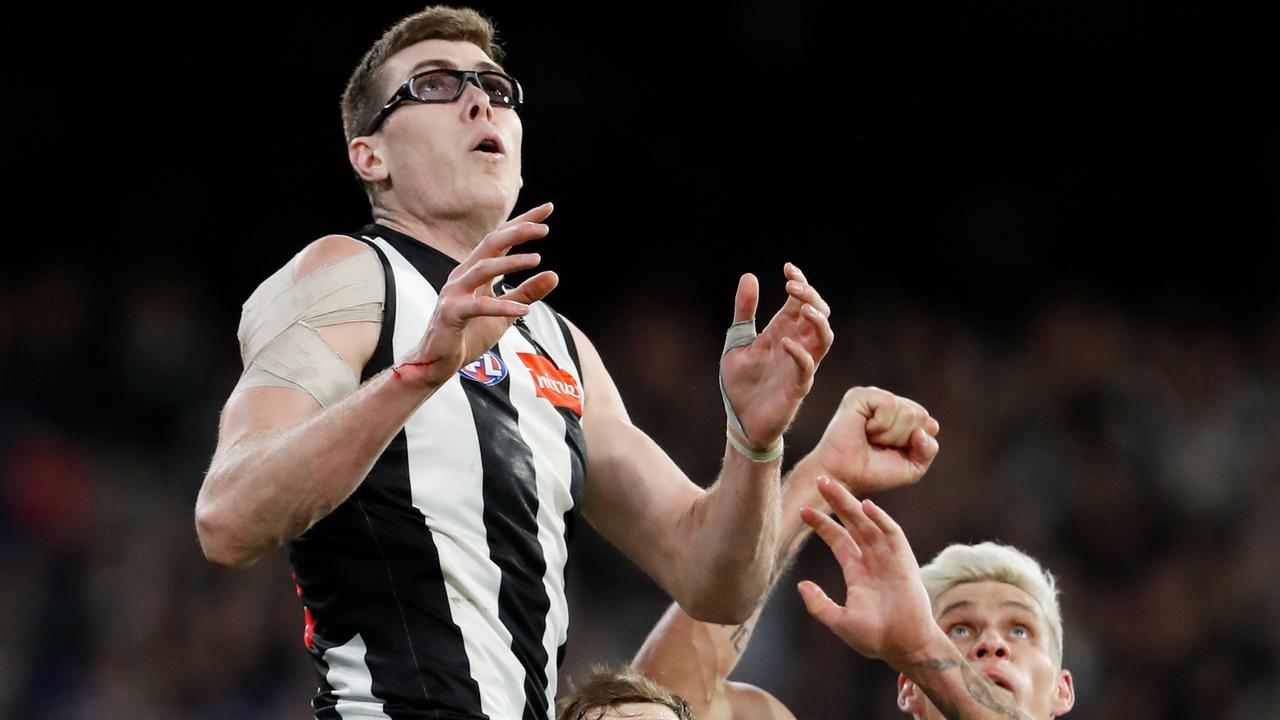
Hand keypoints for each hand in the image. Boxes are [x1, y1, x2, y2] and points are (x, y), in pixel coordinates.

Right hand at [403, 203, 558, 386]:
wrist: (438, 361)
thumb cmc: (469, 334)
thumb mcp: (506, 312)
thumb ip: (527, 293)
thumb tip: (555, 275)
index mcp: (474, 270)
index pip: (500, 239)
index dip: (523, 222)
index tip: (548, 209)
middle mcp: (463, 275)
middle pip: (490, 243)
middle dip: (517, 232)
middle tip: (544, 228)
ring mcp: (454, 292)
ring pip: (483, 267)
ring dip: (511, 262)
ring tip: (537, 259)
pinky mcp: (451, 313)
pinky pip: (479, 306)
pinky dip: (503, 306)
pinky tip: (524, 311)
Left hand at [721, 263, 834, 446]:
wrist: (740, 422)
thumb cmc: (741, 384)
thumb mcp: (737, 342)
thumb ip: (744, 312)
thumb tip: (749, 276)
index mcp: (783, 332)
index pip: (801, 301)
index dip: (800, 282)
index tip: (788, 268)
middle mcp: (796, 345)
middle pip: (819, 314)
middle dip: (810, 296)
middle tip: (791, 286)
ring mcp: (800, 366)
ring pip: (824, 338)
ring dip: (817, 321)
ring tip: (802, 308)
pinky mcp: (797, 387)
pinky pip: (807, 367)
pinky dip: (799, 353)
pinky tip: (783, 342)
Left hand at [796, 478, 936, 667]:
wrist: (905, 648)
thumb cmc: (876, 638)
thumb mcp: (839, 621)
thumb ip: (819, 604)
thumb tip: (800, 585)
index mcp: (857, 571)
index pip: (838, 539)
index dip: (822, 524)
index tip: (804, 510)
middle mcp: (872, 559)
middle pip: (852, 523)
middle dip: (836, 502)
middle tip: (820, 479)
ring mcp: (889, 558)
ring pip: (868, 523)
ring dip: (852, 504)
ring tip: (832, 485)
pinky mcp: (904, 561)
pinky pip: (892, 535)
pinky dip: (881, 519)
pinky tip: (866, 506)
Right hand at [809, 387, 939, 494]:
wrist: (844, 477)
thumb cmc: (873, 472)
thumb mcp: (912, 467)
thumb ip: (928, 449)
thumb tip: (928, 427)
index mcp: (900, 415)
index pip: (928, 422)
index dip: (914, 444)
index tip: (892, 452)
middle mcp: (888, 402)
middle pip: (919, 415)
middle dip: (902, 438)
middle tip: (878, 445)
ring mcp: (873, 396)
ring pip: (907, 410)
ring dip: (890, 434)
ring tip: (871, 439)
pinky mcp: (859, 395)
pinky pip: (890, 404)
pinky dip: (881, 425)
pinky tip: (865, 429)